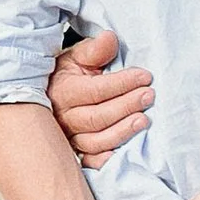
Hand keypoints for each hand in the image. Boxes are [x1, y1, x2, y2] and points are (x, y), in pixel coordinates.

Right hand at [50, 28, 152, 167]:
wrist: (50, 93)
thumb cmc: (68, 73)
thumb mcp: (78, 55)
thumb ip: (95, 50)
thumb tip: (109, 38)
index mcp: (64, 91)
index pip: (95, 90)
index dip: (122, 83)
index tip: (144, 76)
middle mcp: (63, 117)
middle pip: (97, 117)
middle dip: (126, 106)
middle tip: (149, 96)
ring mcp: (68, 137)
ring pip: (95, 140)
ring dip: (122, 131)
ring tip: (144, 120)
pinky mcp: (74, 152)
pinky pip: (88, 161)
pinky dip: (103, 159)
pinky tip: (120, 153)